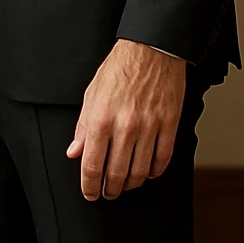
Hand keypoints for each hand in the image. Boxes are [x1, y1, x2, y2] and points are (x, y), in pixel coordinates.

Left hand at [67, 39, 185, 200]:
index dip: (90, 185)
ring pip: (140, 171)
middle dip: (110, 190)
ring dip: (131, 184)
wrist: (151, 49)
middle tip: (108, 193)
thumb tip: (75, 152)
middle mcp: (125, 126)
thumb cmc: (120, 68)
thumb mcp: (91, 94)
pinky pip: (163, 158)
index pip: (92, 165)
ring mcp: (149, 126)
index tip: (90, 193)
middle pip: (116, 173)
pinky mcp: (169, 124)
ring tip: (126, 184)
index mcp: (101, 119)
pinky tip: (149, 172)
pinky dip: (155, 171)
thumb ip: (83, 127)